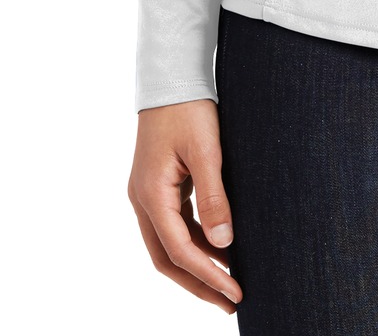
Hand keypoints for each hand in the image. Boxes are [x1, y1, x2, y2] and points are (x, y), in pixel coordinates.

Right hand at [128, 99, 242, 312]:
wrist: (172, 76)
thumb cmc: (189, 108)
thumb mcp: (207, 151)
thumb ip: (214, 197)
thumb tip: (224, 245)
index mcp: (151, 195)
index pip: (179, 250)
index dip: (208, 275)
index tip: (235, 292)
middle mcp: (143, 200)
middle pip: (168, 258)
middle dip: (198, 283)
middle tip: (230, 302)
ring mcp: (148, 193)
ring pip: (169, 243)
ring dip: (197, 265)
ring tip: (228, 281)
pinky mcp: (158, 186)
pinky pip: (173, 225)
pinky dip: (194, 241)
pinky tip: (217, 248)